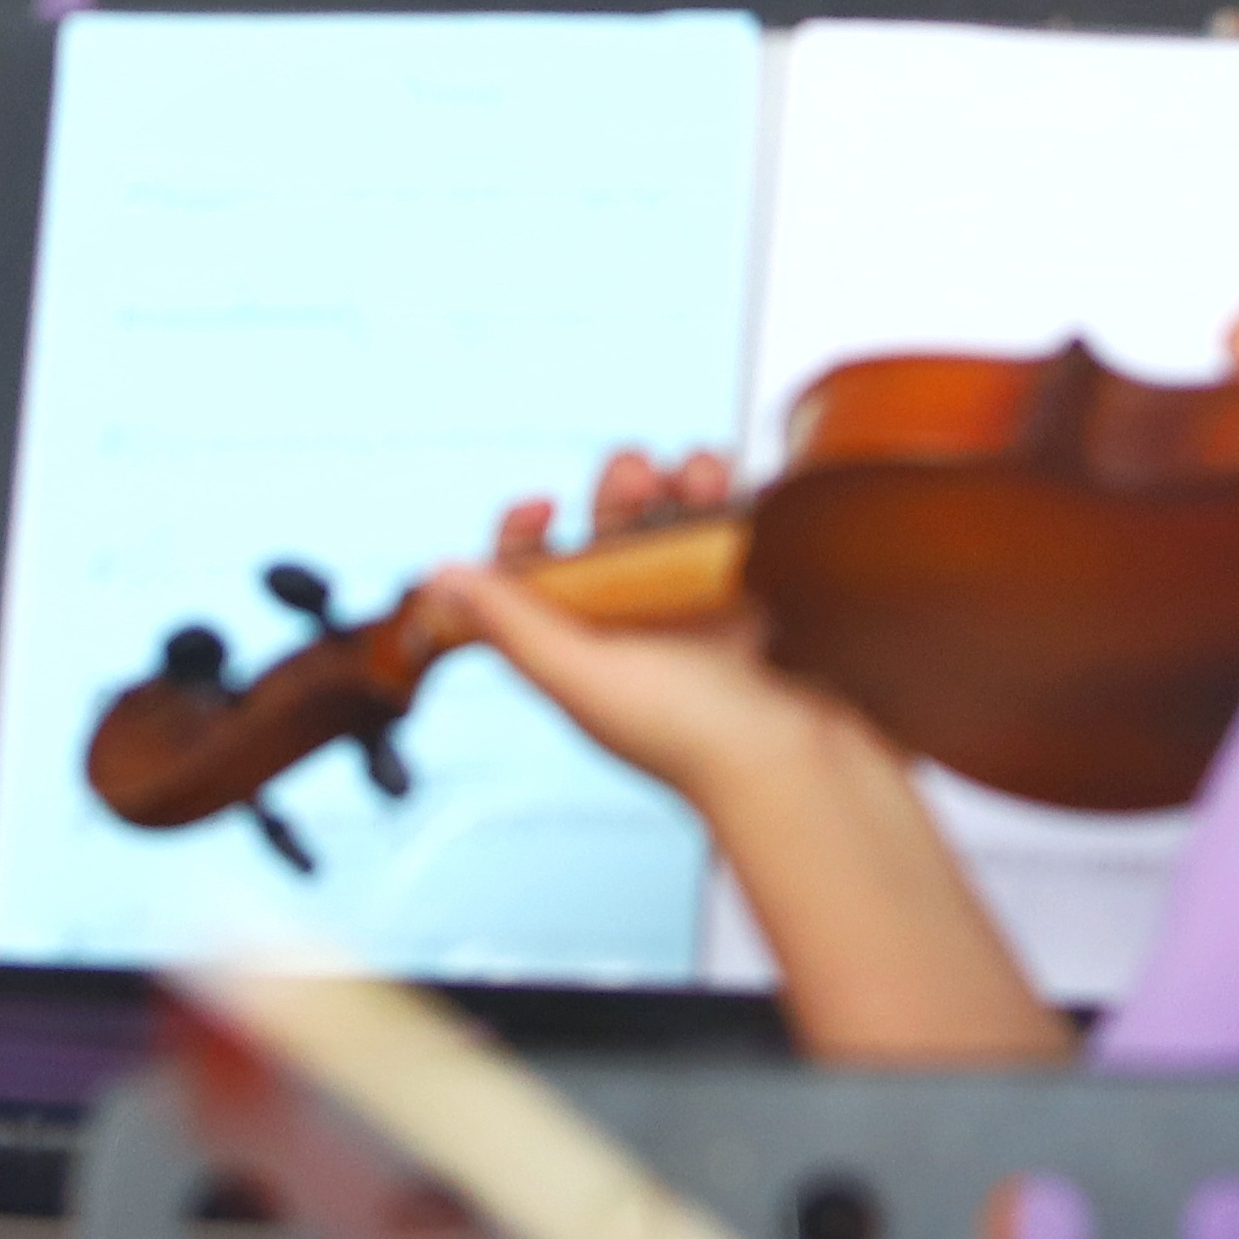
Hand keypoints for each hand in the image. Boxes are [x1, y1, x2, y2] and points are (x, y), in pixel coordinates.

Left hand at [431, 450, 866, 808]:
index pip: (530, 583)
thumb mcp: (582, 677)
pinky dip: (728, 504)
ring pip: (672, 532)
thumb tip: (440, 577)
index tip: (545, 504)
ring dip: (679, 487)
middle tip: (639, 474)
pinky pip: (729, 540)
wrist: (797, 767)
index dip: (523, 537)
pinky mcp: (748, 612)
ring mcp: (693, 623)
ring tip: (700, 472)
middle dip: (617, 495)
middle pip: (607, 542)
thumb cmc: (691, 739)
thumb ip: (512, 625)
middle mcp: (630, 637)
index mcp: (579, 656)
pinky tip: (733, 488)